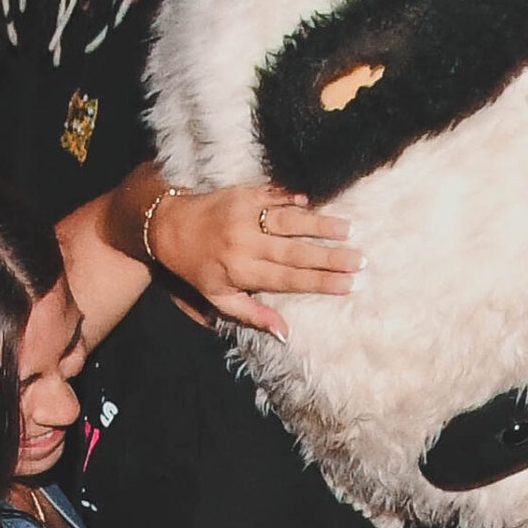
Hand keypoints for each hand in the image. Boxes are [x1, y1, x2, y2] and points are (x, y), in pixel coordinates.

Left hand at [150, 183, 361, 340]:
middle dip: (329, 256)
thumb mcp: (219, 299)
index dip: (319, 282)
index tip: (348, 285)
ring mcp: (244, 216)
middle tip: (359, 260)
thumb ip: (252, 314)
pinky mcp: (243, 193)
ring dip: (320, 224)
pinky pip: (273, 195)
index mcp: (242, 272)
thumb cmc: (196, 267)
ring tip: (348, 228)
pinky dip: (294, 198)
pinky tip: (315, 201)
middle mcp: (245, 244)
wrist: (167, 225)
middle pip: (295, 252)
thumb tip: (285, 334)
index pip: (289, 279)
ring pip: (289, 221)